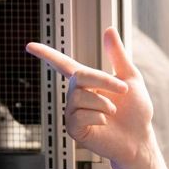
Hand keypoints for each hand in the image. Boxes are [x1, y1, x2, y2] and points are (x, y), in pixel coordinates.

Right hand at [25, 27, 154, 166]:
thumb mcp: (131, 78)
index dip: (47, 55)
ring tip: (113, 111)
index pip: (63, 64)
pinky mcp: (75, 129)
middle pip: (79, 77)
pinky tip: (104, 122)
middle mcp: (77, 96)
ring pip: (79, 97)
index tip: (30, 46)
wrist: (139, 138)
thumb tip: (109, 29)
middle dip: (103, 81)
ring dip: (104, 102)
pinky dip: (98, 116)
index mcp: (88, 83)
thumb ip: (118, 55)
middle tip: (124, 89)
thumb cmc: (136, 111)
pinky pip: (79, 116)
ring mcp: (74, 113)